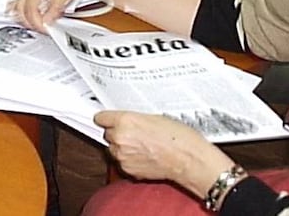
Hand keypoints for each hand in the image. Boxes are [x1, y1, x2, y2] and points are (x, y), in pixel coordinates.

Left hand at [95, 110, 236, 198]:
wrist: (187, 159)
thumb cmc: (177, 137)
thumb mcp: (154, 117)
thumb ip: (133, 119)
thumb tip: (125, 122)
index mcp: (125, 120)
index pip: (101, 118)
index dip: (106, 118)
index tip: (107, 119)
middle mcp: (120, 138)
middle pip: (107, 134)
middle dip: (118, 133)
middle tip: (133, 133)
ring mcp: (122, 155)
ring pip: (114, 149)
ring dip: (123, 147)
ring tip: (142, 146)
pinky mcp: (127, 170)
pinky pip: (122, 162)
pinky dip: (129, 160)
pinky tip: (144, 156)